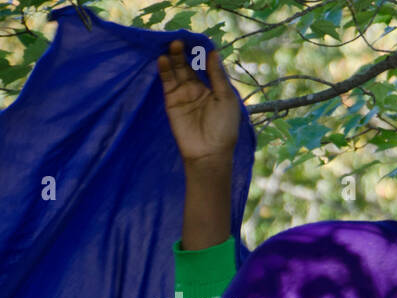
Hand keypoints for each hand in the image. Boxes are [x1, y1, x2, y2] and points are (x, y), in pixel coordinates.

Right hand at [157, 39, 239, 166]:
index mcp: (214, 88)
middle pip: (189, 65)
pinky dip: (165, 70)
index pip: (205, 65)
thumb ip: (218, 76)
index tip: (198, 39)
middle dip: (185, 52)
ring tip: (173, 45)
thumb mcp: (226, 99)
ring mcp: (183, 93)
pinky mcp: (171, 100)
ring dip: (174, 58)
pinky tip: (163, 60)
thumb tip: (213, 52)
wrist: (208, 152)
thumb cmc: (223, 128)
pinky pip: (167, 82)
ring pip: (177, 70)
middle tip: (181, 40)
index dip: (201, 53)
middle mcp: (198, 88)